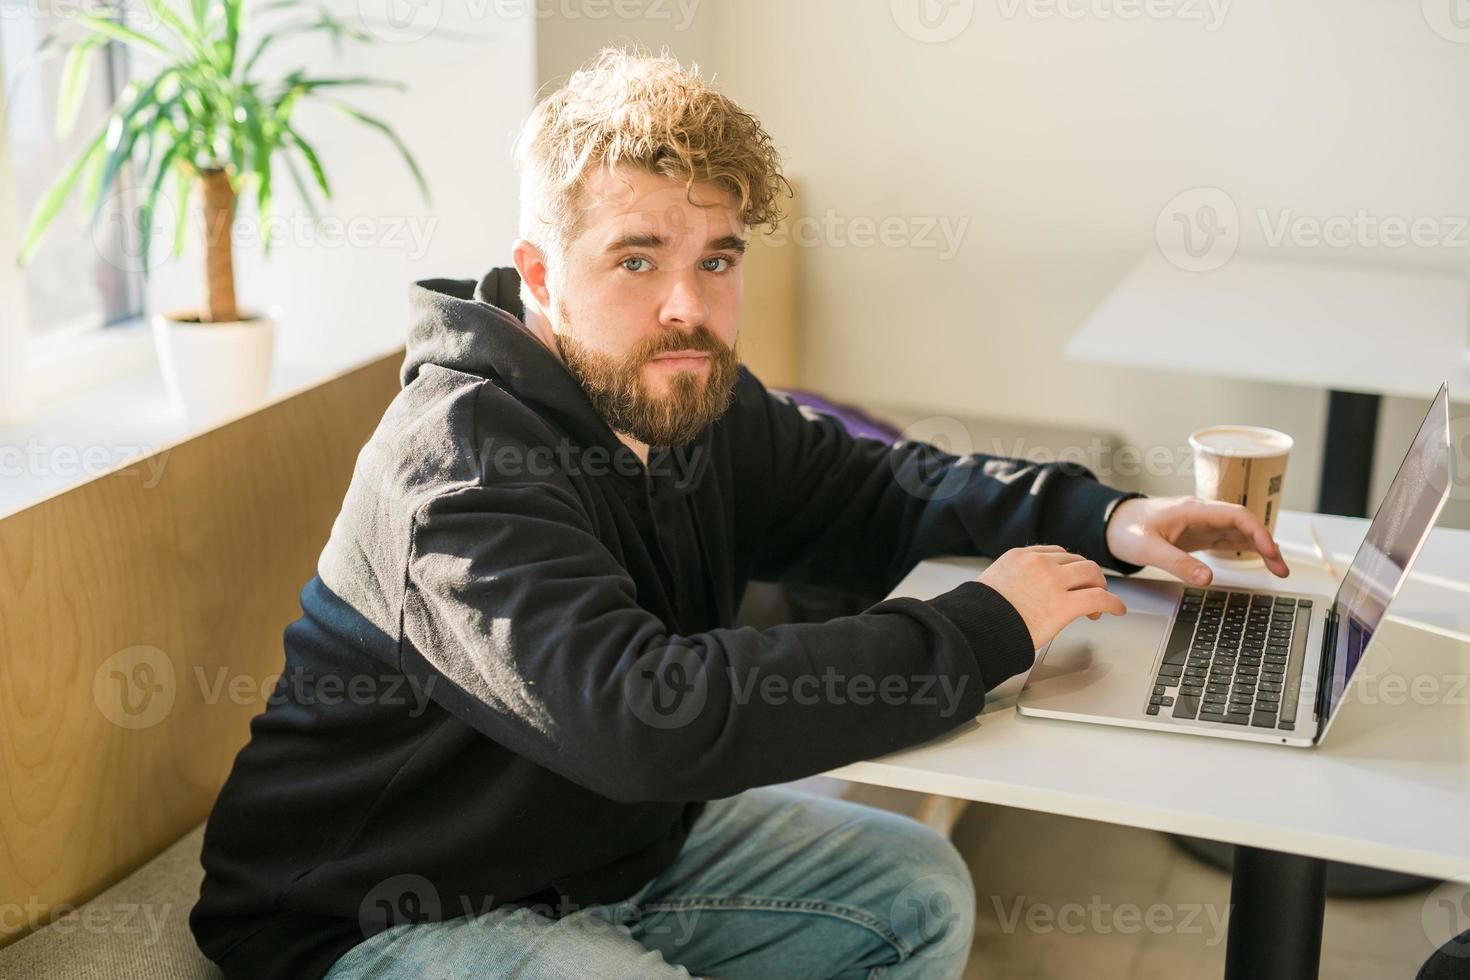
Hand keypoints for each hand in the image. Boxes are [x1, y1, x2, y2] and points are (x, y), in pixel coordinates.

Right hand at [978, 545, 1127, 649]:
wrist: (975, 628)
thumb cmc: (978, 615)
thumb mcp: (991, 584)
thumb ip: (1009, 581)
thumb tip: (1016, 595)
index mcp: (1019, 556)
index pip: (1055, 553)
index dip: (1068, 567)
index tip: (1072, 578)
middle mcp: (1039, 563)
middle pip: (1077, 561)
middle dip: (1087, 576)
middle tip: (1091, 592)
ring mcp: (1054, 581)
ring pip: (1091, 574)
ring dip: (1100, 587)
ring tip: (1102, 603)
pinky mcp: (1065, 604)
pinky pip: (1099, 598)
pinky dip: (1113, 603)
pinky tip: (1117, 610)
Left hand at [1104, 496, 1290, 584]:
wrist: (1108, 523)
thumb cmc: (1125, 529)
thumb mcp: (1148, 549)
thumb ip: (1177, 563)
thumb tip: (1207, 579)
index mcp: (1193, 510)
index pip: (1237, 515)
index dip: (1258, 532)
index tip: (1271, 552)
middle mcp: (1201, 514)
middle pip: (1244, 523)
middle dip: (1266, 544)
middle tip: (1282, 569)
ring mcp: (1200, 523)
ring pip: (1239, 532)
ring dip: (1259, 547)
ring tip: (1278, 569)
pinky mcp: (1196, 534)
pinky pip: (1227, 538)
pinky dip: (1244, 548)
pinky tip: (1256, 558)